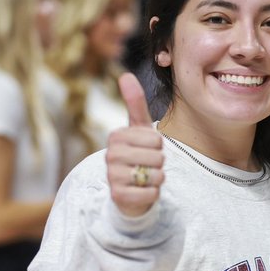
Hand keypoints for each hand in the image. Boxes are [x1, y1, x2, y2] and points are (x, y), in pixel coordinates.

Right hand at [106, 73, 163, 216]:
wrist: (129, 191)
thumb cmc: (137, 155)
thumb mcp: (138, 129)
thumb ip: (134, 103)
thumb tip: (125, 74)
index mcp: (116, 137)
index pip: (156, 139)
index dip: (158, 147)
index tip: (146, 150)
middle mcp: (110, 156)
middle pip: (157, 157)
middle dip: (158, 164)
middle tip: (146, 166)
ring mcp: (112, 177)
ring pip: (156, 175)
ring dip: (157, 179)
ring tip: (145, 178)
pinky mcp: (119, 197)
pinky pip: (151, 193)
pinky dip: (153, 194)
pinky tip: (142, 192)